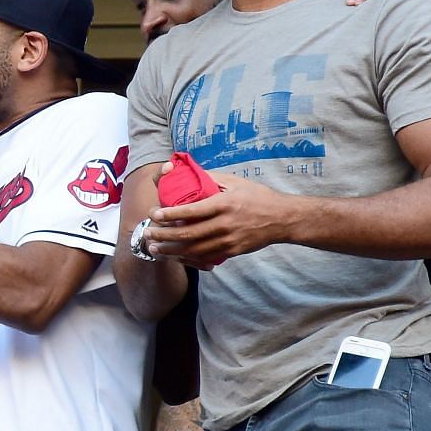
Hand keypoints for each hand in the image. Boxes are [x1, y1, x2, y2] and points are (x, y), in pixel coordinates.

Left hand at [146, 167, 293, 267]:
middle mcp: (224, 224)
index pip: (191, 211)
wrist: (282, 219)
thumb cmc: (258, 197)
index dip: (170, 214)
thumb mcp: (235, 182)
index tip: (154, 214)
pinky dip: (187, 258)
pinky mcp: (231, 252)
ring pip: (193, 249)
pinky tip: (174, 256)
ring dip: (171, 250)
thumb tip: (188, 172)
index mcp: (224, 204)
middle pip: (187, 233)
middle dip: (163, 235)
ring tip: (154, 248)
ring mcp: (228, 240)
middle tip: (147, 233)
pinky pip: (205, 257)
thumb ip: (211, 179)